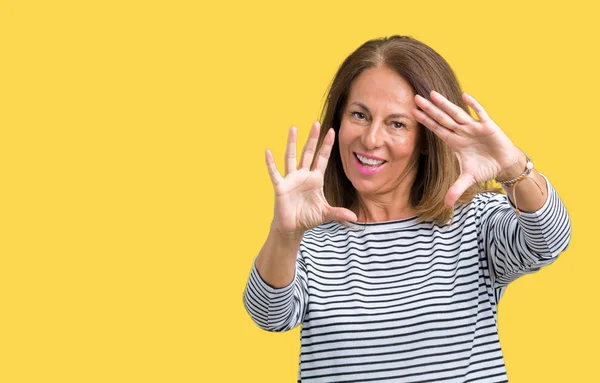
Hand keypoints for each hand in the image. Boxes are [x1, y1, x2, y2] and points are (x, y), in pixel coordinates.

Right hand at [265, 121, 357, 236]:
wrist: (292, 228)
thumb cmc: (308, 218)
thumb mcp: (325, 214)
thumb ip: (338, 213)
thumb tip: (354, 217)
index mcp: (315, 179)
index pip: (322, 158)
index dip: (327, 145)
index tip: (332, 131)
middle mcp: (303, 175)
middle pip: (308, 153)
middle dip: (312, 139)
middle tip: (316, 123)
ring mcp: (291, 179)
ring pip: (291, 157)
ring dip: (292, 143)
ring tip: (293, 128)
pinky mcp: (280, 187)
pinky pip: (275, 173)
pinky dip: (270, 163)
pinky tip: (268, 152)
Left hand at [413, 90, 523, 207]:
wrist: (505, 165)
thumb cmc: (485, 167)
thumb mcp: (468, 179)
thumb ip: (456, 189)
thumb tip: (446, 204)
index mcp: (455, 142)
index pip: (436, 129)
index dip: (425, 121)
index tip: (413, 113)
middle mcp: (462, 132)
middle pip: (443, 119)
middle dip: (430, 110)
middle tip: (416, 98)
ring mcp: (474, 128)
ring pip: (457, 114)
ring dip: (445, 104)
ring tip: (433, 94)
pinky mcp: (488, 127)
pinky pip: (480, 114)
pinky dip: (474, 105)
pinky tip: (464, 96)